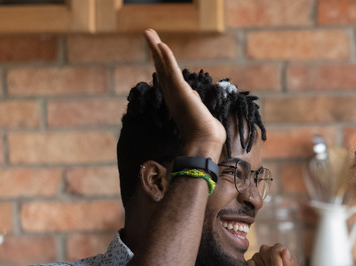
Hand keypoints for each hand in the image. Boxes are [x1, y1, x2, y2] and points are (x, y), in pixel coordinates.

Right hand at [143, 29, 224, 157]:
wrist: (206, 142)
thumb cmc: (207, 133)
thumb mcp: (201, 113)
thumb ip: (194, 103)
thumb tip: (194, 96)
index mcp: (177, 100)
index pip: (167, 76)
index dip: (161, 62)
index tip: (157, 49)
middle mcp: (172, 95)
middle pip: (161, 67)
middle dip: (155, 50)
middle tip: (148, 34)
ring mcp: (175, 93)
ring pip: (163, 66)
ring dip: (156, 48)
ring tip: (148, 32)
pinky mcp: (181, 92)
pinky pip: (172, 71)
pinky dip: (166, 58)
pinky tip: (161, 45)